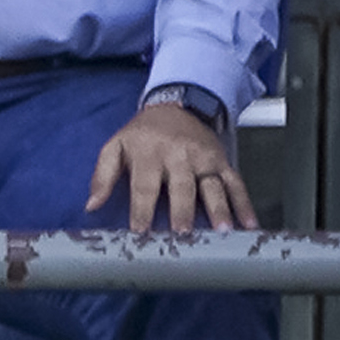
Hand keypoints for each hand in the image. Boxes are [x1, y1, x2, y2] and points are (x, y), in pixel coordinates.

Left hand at [91, 96, 255, 235]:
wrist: (176, 105)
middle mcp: (179, 157)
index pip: (144, 187)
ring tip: (222, 231)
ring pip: (213, 186)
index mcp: (149, 155)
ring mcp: (204, 159)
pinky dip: (244, 203)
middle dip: (183, 212)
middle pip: (182, 187)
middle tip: (184, 234)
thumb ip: (102, 175)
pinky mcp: (221, 161)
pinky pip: (235, 182)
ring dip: (219, 210)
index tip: (141, 231)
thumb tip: (91, 204)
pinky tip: (249, 223)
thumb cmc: (142, 134)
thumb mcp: (115, 146)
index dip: (142, 210)